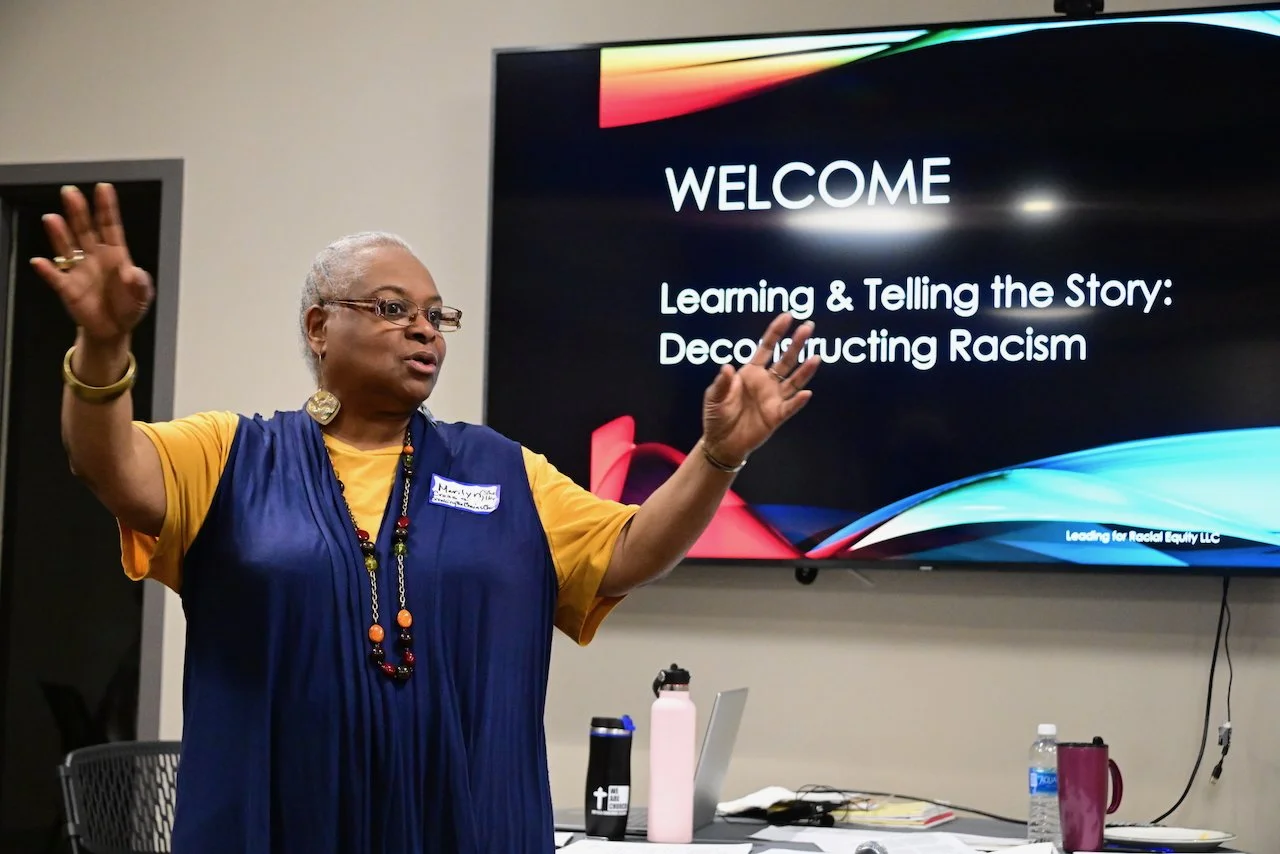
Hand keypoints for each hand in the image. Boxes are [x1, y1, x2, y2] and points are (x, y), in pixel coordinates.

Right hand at [29, 184, 153, 343]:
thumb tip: (134, 273)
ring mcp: (79, 271)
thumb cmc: (129, 306)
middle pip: (85, 230)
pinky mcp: (67, 288)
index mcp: (115, 255)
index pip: (110, 226)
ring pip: (66, 247)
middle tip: (70, 192)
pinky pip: (55, 277)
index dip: (107, 208)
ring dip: (58, 234)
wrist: (114, 329)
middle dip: (78, 212)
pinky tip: (39, 262)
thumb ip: (140, 284)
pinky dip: (47, 270)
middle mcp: (94, 257)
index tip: (103, 188)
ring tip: (52, 219)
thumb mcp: (142, 297)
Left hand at [700, 312, 819, 465]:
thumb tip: (727, 367)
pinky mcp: (777, 416)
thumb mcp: (714, 397)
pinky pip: (790, 407)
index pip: (766, 347)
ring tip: (816, 357)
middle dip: (796, 343)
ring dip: (805, 370)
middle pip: (785, 359)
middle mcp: (766, 382)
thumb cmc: (716, 416)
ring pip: (793, 380)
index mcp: (751, 372)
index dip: (776, 332)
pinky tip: (806, 393)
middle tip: (809, 327)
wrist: (721, 442)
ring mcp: (774, 398)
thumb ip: (721, 382)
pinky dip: (798, 401)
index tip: (788, 316)